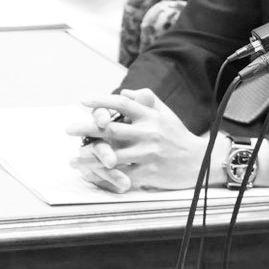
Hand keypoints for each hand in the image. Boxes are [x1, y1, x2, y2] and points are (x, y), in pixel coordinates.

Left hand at [67, 89, 211, 191]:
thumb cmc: (179, 137)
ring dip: (89, 157)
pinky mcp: (149, 172)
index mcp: (152, 117)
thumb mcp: (167, 115)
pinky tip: (91, 176)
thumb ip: (148, 101)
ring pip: (112, 154)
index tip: (82, 101)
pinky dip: (104, 176)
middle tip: (67, 129)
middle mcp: (149, 133)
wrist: (201, 162)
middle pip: (111, 128)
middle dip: (86, 128)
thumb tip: (125, 92)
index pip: (123, 104)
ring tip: (73, 160)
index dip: (101, 101)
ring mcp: (149, 153)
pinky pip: (121, 174)